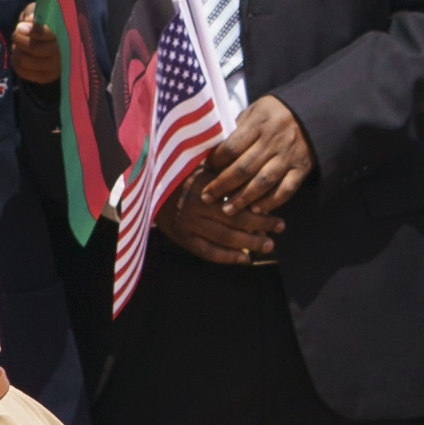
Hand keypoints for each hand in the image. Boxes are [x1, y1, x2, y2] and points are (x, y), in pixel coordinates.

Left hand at [9, 1, 59, 84]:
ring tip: (18, 43)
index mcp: (64, 35)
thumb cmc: (49, 25)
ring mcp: (54, 68)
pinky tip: (19, 53)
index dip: (32, 31)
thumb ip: (36, 13)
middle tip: (17, 32)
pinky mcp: (45, 77)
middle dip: (18, 38)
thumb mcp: (45, 12)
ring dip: (16, 50)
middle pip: (32, 48)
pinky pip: (22, 71)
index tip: (21, 27)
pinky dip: (15, 61)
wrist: (61, 45)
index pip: (47, 34)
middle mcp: (61, 53)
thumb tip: (29, 20)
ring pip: (24, 60)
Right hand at [155, 170, 278, 263]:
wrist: (144, 189)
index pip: (238, 200)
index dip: (260, 209)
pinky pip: (206, 251)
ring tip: (268, 246)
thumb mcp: (199, 165)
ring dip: (249, 243)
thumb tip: (253, 177)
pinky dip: (226, 257)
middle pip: (236, 220)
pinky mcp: (180, 237)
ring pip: (224, 237)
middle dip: (261, 226)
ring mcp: (187, 223)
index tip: (277, 213)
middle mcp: (196, 205)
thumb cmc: (176, 175)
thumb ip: (222, 171)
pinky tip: (243, 259)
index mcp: (204, 185)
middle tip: (279, 229)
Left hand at [189, 95, 311, 217]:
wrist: (312, 113)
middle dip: (222, 185)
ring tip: (227, 210)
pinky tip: (256, 209)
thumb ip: (236, 131)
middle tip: (206, 197)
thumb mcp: (253, 112)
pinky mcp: (302, 168)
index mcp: (259, 124)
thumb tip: (211, 153)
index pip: (231, 147)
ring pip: (263, 182)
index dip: (216, 161)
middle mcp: (274, 141)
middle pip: (244, 168)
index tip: (205, 169)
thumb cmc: (273, 114)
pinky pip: (286, 189)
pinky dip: (271, 201)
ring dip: (243, 198)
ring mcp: (289, 156)